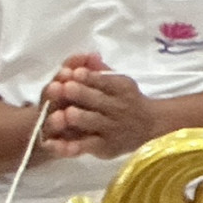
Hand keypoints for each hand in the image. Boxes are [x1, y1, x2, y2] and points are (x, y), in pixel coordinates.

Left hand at [41, 55, 159, 159]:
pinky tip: (52, 144)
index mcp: (122, 88)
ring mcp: (111, 129)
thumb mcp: (119, 82)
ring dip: (79, 118)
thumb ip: (102, 71)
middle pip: (98, 101)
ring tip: (66, 113)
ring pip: (93, 123)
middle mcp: (119, 108)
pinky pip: (84, 146)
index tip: (75, 72)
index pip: (106, 81)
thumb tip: (89, 55)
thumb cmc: (128, 100)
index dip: (90, 77)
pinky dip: (68, 146)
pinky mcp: (103, 147)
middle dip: (81, 94)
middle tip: (66, 87)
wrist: (150, 126)